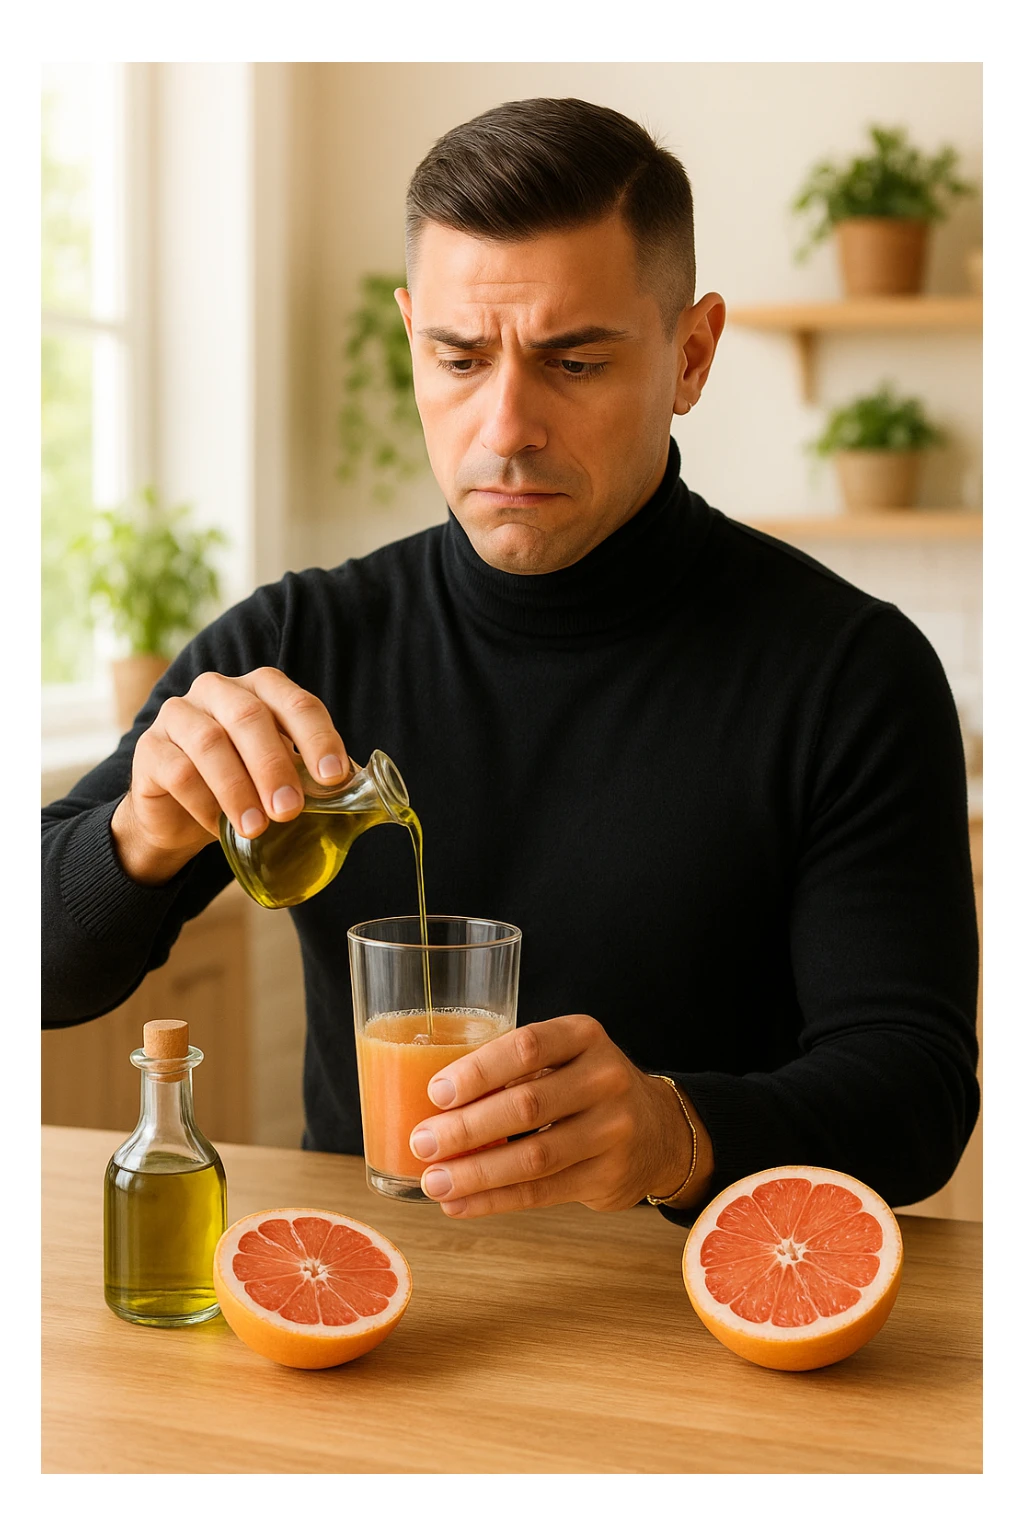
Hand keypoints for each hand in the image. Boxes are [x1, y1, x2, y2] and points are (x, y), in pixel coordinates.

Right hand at [110, 667, 349, 884]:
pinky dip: (204, 803)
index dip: (317, 737)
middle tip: (290, 809)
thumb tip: (356, 789)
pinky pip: (178, 771)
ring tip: (256, 828)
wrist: (180, 814)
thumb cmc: (242, 785)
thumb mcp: (280, 775)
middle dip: (274, 766)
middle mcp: (218, 690)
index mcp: (260, 689)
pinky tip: (219, 828)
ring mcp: (179, 714)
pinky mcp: (149, 748)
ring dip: (237, 788)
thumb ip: (310, 774)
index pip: (295, 703)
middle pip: (250, 717)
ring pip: (210, 742)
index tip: (333, 777)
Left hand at [408, 1015, 714, 1217]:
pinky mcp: (609, 1176)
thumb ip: (512, 1070)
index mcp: (583, 1036)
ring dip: (476, 1173)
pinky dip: (494, 1201)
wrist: (658, 1130)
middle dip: (466, 1127)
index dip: (479, 1070)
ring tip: (434, 1181)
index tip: (436, 1092)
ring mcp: (613, 1130)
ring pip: (534, 1157)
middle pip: (527, 1104)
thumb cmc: (584, 1087)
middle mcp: (605, 1078)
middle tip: (423, 1142)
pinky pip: (542, 1193)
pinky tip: (459, 1203)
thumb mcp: (562, 1059)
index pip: (527, 1046)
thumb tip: (430, 1105)